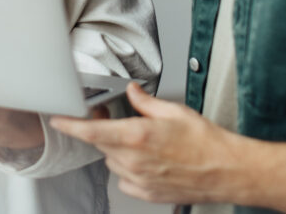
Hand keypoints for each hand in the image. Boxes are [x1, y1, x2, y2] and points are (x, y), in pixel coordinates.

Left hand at [49, 83, 285, 212]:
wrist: (227, 170)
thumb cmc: (207, 142)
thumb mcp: (174, 111)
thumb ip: (145, 102)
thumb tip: (132, 92)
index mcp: (138, 136)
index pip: (92, 131)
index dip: (71, 125)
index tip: (58, 120)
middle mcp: (134, 160)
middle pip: (101, 143)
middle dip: (105, 130)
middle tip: (120, 120)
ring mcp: (139, 180)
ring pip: (112, 161)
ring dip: (118, 149)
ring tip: (144, 142)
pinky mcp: (147, 193)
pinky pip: (124, 179)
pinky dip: (129, 168)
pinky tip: (148, 161)